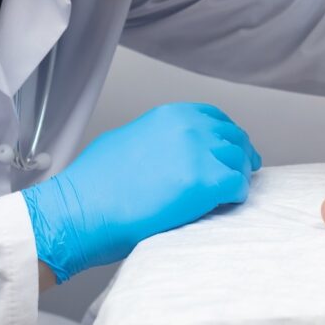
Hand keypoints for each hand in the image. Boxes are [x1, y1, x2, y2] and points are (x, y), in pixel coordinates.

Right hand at [21, 102, 260, 282]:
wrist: (80, 209)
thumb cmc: (93, 183)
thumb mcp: (127, 140)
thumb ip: (156, 138)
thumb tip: (168, 151)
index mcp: (170, 115)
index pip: (215, 117)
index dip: (227, 134)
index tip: (231, 146)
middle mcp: (189, 128)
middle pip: (233, 137)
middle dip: (240, 154)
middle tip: (244, 169)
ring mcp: (199, 154)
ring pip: (239, 161)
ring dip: (238, 176)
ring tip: (233, 191)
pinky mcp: (205, 183)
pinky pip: (237, 186)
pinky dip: (236, 195)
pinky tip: (226, 203)